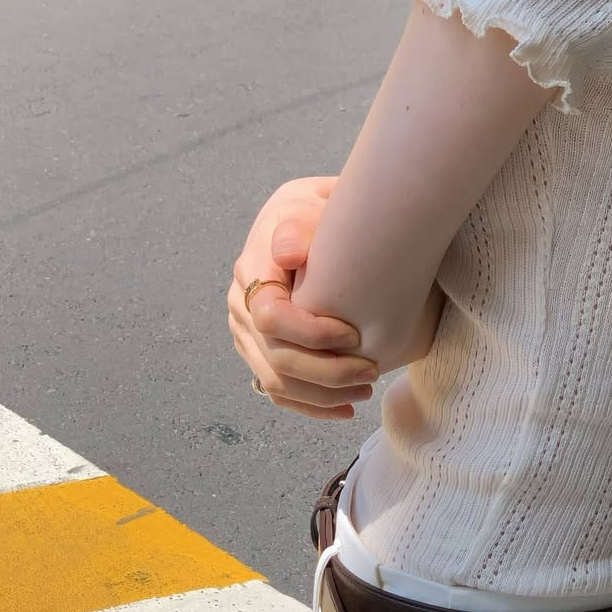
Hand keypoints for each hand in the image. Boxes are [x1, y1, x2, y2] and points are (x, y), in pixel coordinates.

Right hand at [228, 177, 380, 419]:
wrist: (312, 221)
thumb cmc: (321, 211)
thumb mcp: (313, 202)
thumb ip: (304, 224)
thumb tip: (288, 253)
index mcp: (253, 267)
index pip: (269, 317)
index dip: (312, 334)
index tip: (354, 334)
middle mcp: (240, 303)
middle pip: (274, 357)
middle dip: (326, 372)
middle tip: (371, 372)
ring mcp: (246, 331)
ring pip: (275, 381)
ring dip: (322, 394)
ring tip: (365, 390)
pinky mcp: (258, 350)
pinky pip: (277, 389)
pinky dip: (311, 405)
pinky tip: (344, 409)